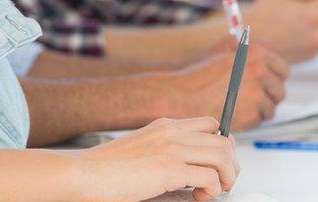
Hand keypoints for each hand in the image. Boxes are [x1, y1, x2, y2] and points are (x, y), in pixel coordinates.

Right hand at [75, 117, 238, 200]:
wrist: (86, 173)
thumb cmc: (106, 167)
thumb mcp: (140, 148)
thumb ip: (162, 149)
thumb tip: (184, 167)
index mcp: (165, 126)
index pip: (210, 124)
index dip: (221, 144)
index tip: (219, 164)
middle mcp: (172, 132)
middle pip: (224, 139)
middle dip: (231, 164)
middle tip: (224, 182)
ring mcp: (172, 148)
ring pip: (223, 155)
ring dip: (227, 177)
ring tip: (216, 191)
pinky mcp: (170, 169)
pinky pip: (211, 177)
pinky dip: (213, 190)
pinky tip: (200, 196)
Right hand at [142, 44, 288, 130]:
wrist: (182, 96)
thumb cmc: (198, 76)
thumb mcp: (223, 53)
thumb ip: (246, 54)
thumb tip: (263, 59)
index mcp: (256, 53)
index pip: (283, 70)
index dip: (275, 79)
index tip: (269, 84)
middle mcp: (260, 71)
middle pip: (279, 91)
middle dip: (268, 97)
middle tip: (251, 98)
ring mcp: (257, 93)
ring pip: (270, 108)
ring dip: (258, 110)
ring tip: (238, 106)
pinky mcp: (252, 114)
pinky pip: (258, 121)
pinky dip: (248, 120)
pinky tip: (233, 113)